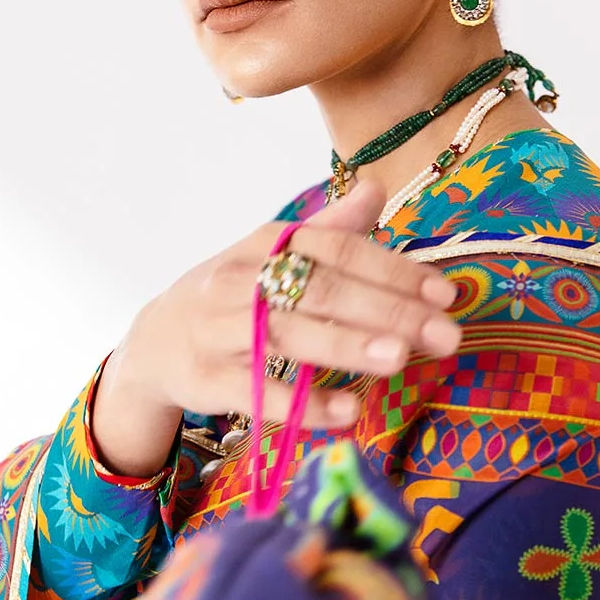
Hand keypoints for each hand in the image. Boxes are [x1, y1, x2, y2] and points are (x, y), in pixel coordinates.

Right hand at [112, 175, 464, 429]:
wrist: (154, 341)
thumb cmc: (232, 296)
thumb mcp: (272, 255)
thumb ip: (329, 230)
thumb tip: (376, 188)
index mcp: (266, 244)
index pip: (337, 250)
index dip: (393, 269)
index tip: (445, 293)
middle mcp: (240, 280)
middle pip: (320, 290)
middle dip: (388, 311)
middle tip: (445, 334)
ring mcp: (219, 329)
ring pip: (288, 335)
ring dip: (347, 345)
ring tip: (400, 358)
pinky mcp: (205, 380)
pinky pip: (258, 393)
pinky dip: (303, 403)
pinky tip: (348, 411)